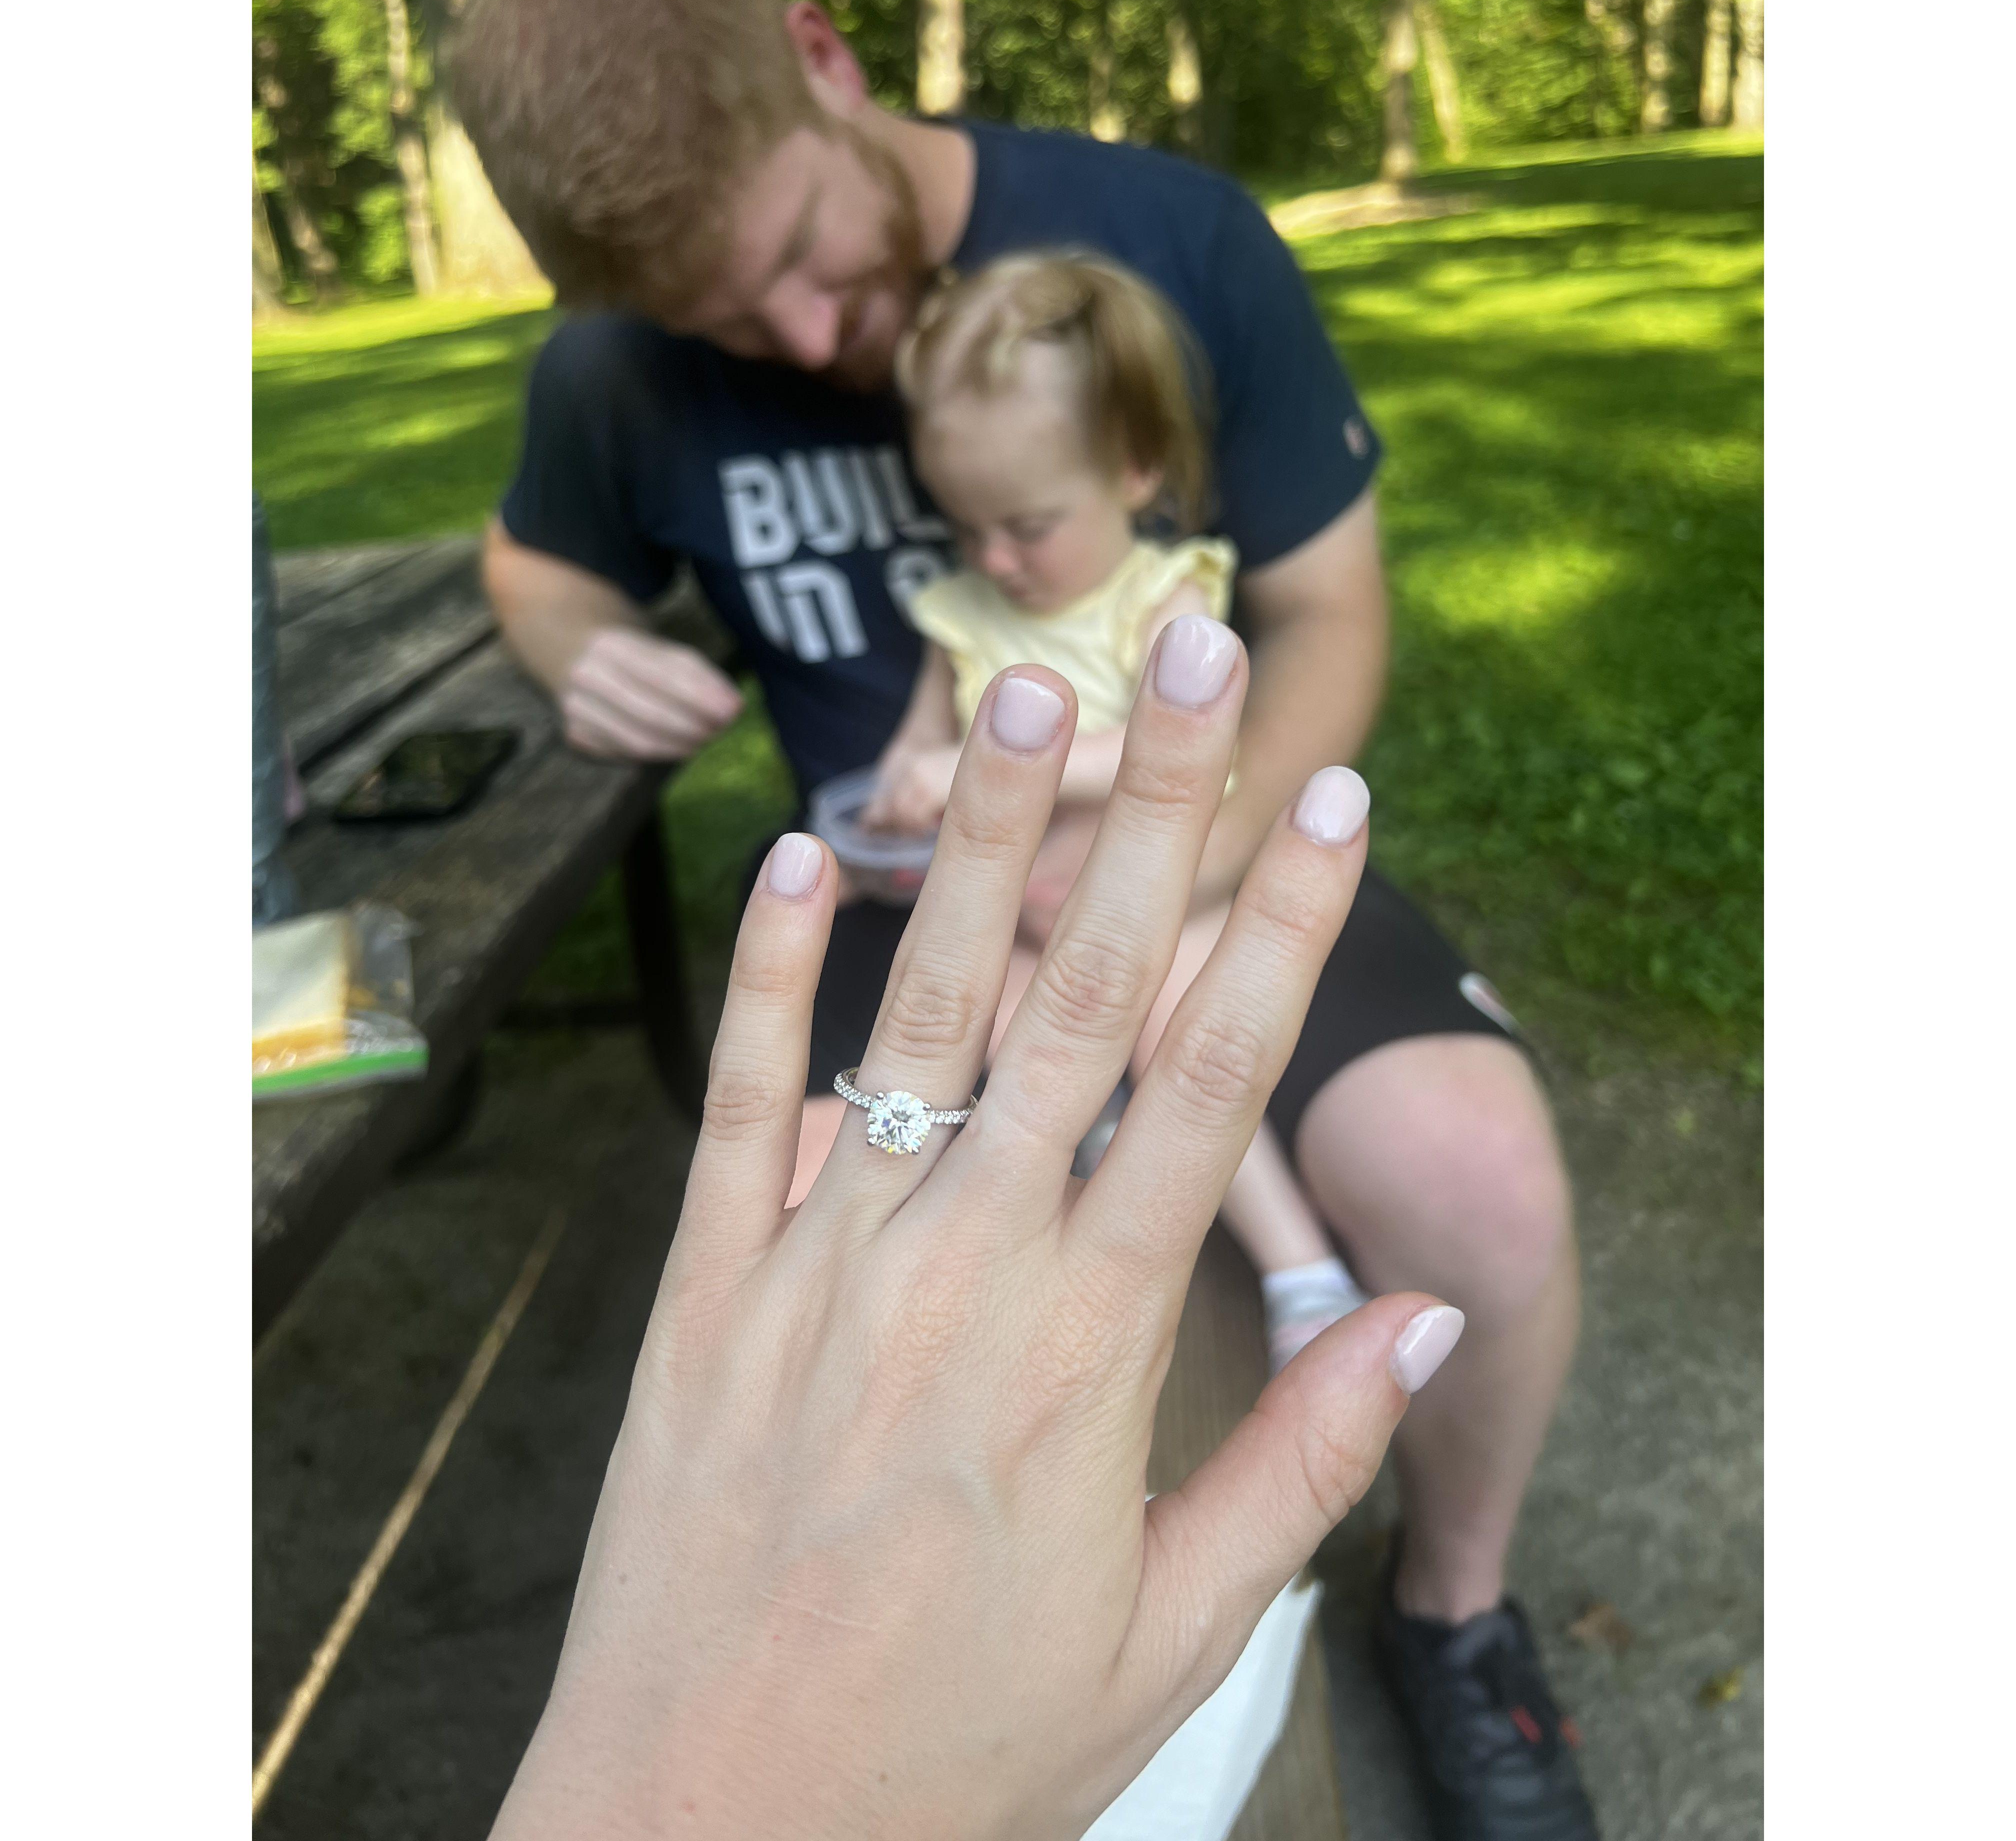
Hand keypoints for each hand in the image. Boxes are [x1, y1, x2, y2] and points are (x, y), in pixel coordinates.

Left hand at [493, 619, 1461, 1840]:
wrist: (707, 1835)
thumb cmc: (955, 1749)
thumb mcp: (1167, 1639)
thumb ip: (1297, 1466)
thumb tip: (1415, 1324)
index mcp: (1092, 1346)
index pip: (1213, 1086)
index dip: (1281, 931)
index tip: (1335, 801)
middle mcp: (964, 1268)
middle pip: (1082, 999)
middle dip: (1150, 816)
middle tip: (1187, 661)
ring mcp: (822, 1265)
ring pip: (919, 1014)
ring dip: (979, 851)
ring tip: (1023, 705)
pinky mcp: (704, 1289)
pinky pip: (739, 1103)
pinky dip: (769, 975)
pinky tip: (806, 856)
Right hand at [557, 626, 742, 761]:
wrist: (571, 651)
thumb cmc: (631, 654)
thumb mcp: (661, 648)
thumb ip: (696, 674)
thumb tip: (733, 707)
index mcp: (612, 645)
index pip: (663, 677)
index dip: (701, 698)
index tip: (733, 710)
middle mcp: (588, 677)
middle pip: (651, 714)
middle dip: (694, 727)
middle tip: (721, 731)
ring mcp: (577, 710)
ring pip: (639, 742)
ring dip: (680, 746)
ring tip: (704, 741)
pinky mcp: (577, 737)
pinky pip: (627, 755)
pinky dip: (659, 753)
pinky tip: (677, 747)